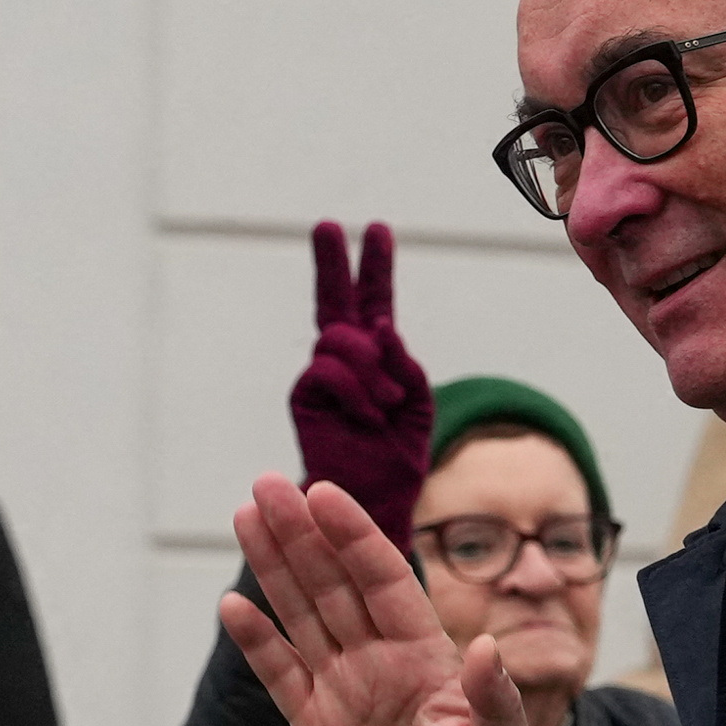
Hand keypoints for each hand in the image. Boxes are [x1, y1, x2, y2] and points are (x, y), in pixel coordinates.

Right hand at [216, 476, 544, 725]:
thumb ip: (492, 704)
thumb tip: (488, 649)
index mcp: (429, 660)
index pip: (385, 583)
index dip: (354, 539)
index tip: (325, 496)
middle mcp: (383, 664)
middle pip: (334, 586)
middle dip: (302, 535)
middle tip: (267, 486)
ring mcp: (347, 693)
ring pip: (304, 617)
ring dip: (275, 568)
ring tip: (247, 517)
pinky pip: (281, 677)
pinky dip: (257, 643)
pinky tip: (233, 607)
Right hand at [287, 220, 433, 546]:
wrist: (372, 500)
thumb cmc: (397, 455)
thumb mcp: (420, 403)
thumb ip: (406, 363)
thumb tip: (381, 328)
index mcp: (376, 357)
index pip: (373, 303)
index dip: (375, 268)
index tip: (377, 229)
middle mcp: (344, 360)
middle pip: (334, 301)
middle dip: (332, 262)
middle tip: (327, 225)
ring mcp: (321, 376)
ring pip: (341, 339)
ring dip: (372, 368)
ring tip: (388, 404)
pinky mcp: (306, 397)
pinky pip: (329, 370)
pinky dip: (357, 389)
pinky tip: (370, 414)